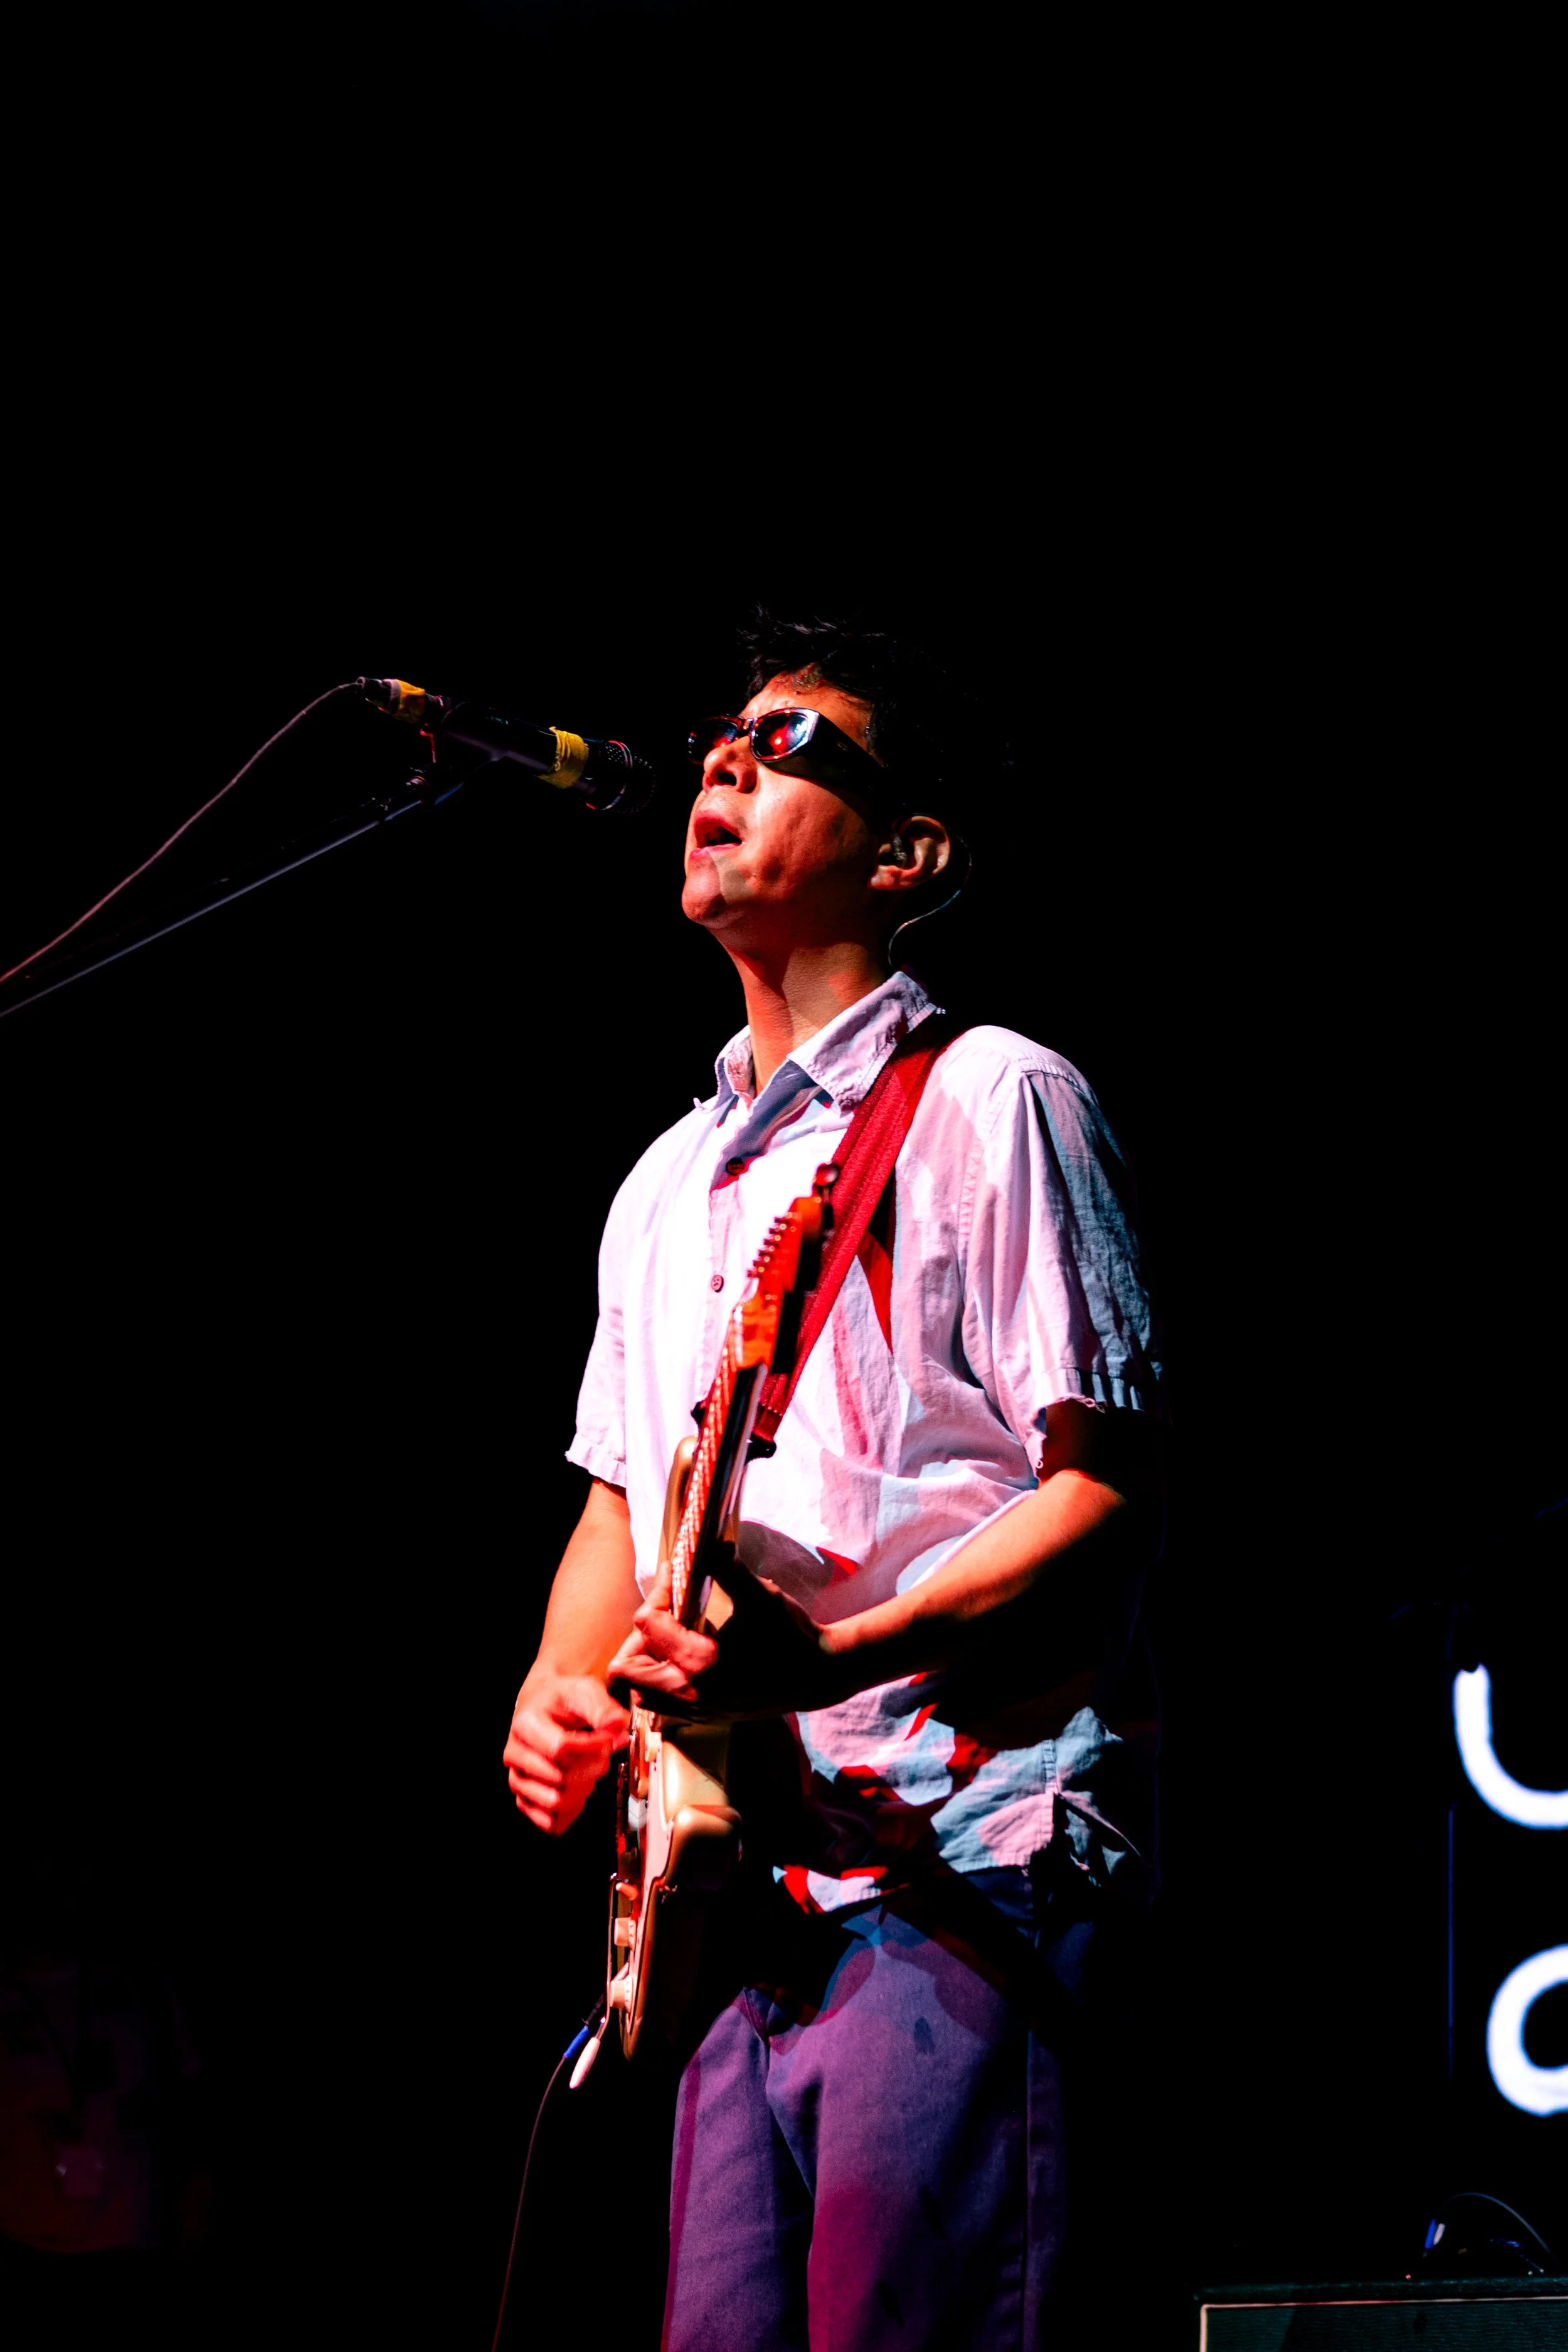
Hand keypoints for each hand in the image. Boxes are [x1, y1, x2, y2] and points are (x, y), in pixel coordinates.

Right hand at [503, 1671, 627, 1835]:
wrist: (544, 1706)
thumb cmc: (563, 1700)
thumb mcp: (585, 1691)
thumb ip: (603, 1708)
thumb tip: (617, 1725)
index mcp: (526, 1724)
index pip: (561, 1749)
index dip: (594, 1747)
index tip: (610, 1738)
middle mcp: (515, 1753)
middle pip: (561, 1777)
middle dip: (592, 1768)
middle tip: (601, 1753)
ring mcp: (518, 1779)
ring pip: (556, 1802)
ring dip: (583, 1789)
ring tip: (588, 1769)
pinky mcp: (524, 1799)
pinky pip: (551, 1822)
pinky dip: (572, 1811)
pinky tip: (580, 1789)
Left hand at [606, 1558, 844, 1718]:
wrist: (819, 1676)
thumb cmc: (791, 1635)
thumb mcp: (760, 1595)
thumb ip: (728, 1567)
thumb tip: (707, 1542)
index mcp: (699, 1660)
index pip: (646, 1623)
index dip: (657, 1592)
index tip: (675, 1578)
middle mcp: (690, 1691)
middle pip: (625, 1671)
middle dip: (635, 1639)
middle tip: (662, 1618)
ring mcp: (697, 1709)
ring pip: (641, 1692)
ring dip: (646, 1664)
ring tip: (671, 1639)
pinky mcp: (705, 1716)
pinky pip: (662, 1704)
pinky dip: (662, 1682)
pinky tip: (687, 1656)